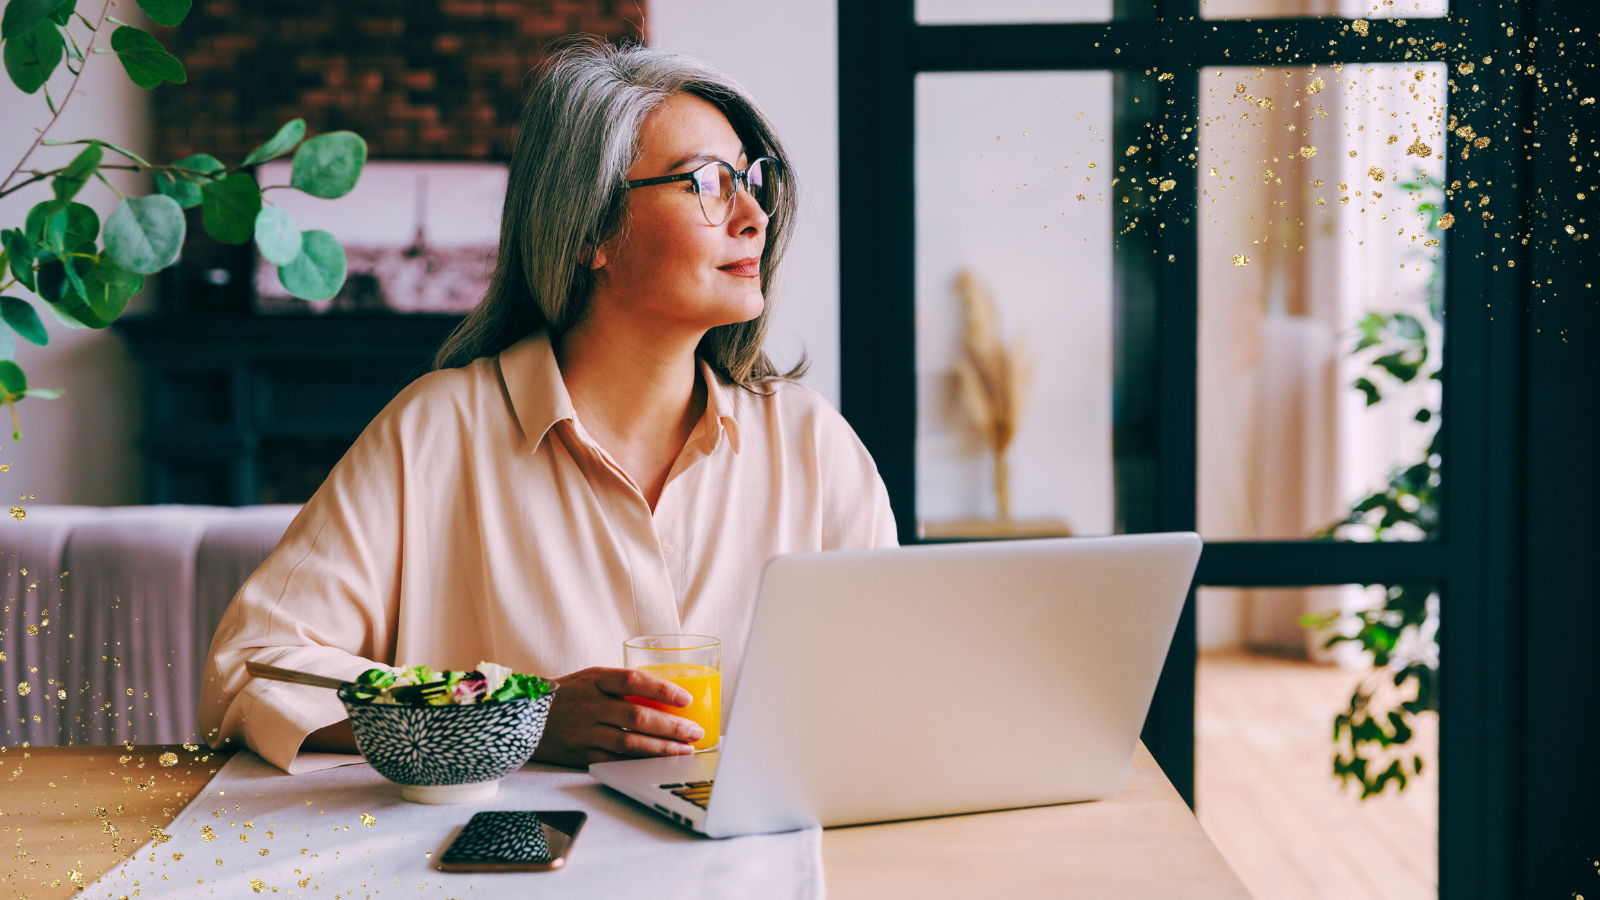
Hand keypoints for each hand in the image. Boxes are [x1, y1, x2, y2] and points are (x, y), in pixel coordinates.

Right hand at [532, 666, 704, 767]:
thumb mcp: (589, 678)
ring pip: (629, 742)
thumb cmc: (565, 695)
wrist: (522, 717)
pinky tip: (657, 765)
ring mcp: (583, 732)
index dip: (662, 689)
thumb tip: (665, 693)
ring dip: (661, 749)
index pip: (633, 680)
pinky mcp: (579, 755)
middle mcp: (589, 705)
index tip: (686, 698)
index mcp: (594, 680)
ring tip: (684, 751)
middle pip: (637, 715)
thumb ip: (620, 685)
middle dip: (671, 726)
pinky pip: (614, 762)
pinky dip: (638, 765)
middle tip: (694, 732)